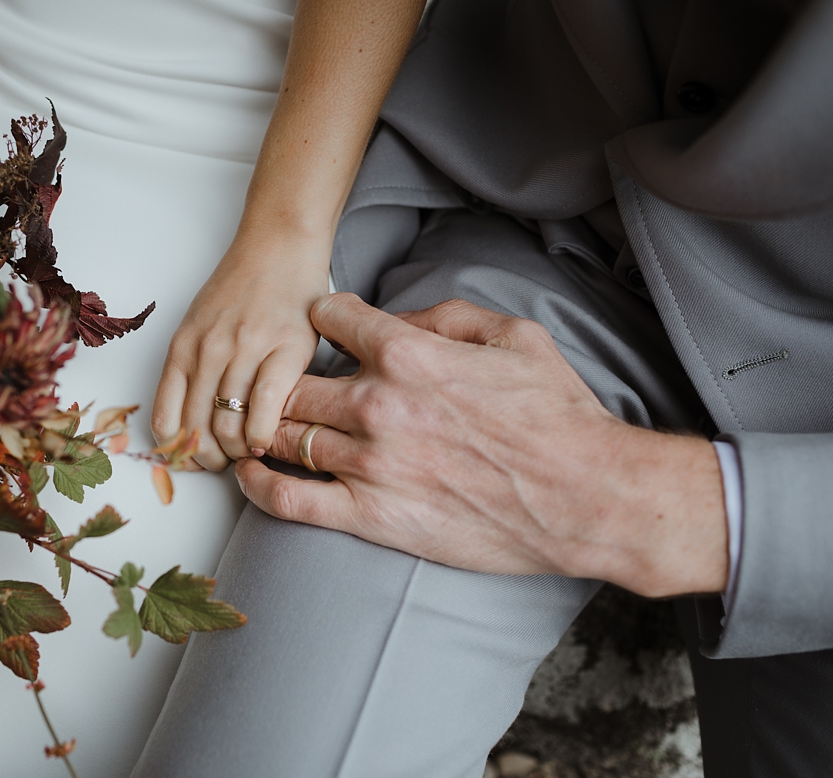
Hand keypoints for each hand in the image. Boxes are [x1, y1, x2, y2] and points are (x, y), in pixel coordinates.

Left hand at [152, 231, 328, 470]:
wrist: (280, 247)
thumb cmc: (240, 289)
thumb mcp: (197, 325)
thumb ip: (189, 368)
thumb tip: (185, 426)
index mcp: (182, 347)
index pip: (166, 420)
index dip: (177, 453)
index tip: (191, 461)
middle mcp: (208, 351)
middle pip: (198, 431)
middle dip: (209, 459)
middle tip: (224, 462)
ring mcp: (246, 350)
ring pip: (230, 426)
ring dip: (237, 452)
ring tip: (246, 451)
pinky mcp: (286, 350)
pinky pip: (265, 411)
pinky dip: (262, 437)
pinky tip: (265, 441)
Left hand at [236, 293, 729, 597]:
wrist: (585, 498)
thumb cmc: (557, 418)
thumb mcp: (515, 337)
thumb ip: (448, 315)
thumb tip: (401, 316)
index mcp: (410, 354)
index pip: (330, 319)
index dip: (322, 317)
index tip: (322, 326)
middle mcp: (378, 405)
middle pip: (291, 380)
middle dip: (282, 375)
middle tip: (283, 381)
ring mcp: (368, 464)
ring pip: (282, 434)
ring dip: (263, 426)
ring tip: (258, 424)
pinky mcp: (369, 517)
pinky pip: (287, 498)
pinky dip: (256, 484)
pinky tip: (247, 470)